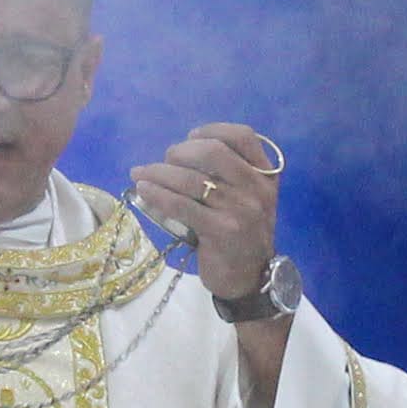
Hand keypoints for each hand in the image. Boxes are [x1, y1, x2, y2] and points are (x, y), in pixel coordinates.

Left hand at [129, 123, 282, 302]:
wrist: (248, 278)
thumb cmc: (240, 234)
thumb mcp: (246, 199)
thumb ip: (226, 176)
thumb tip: (175, 156)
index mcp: (265, 176)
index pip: (244, 136)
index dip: (213, 130)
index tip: (191, 136)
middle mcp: (257, 189)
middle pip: (213, 152)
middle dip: (181, 151)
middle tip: (164, 161)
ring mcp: (240, 210)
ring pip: (191, 179)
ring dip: (159, 172)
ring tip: (140, 174)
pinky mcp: (221, 230)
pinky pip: (181, 205)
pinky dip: (157, 194)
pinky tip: (144, 190)